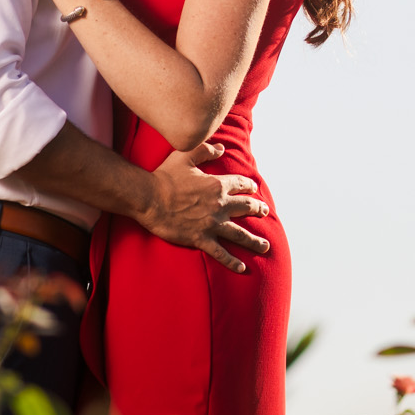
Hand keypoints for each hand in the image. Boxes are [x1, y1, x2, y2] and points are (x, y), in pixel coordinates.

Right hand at [139, 141, 271, 273]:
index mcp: (217, 185)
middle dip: (258, 209)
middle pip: (246, 208)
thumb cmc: (164, 176)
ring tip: (265, 246)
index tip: (253, 189)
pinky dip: (232, 261)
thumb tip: (221, 147)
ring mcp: (212, 224)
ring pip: (240, 234)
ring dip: (254, 241)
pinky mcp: (201, 238)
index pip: (240, 184)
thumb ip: (205, 149)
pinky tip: (242, 267)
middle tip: (265, 212)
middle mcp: (220, 205)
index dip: (249, 186)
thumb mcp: (185, 155)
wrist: (148, 199)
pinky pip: (220, 252)